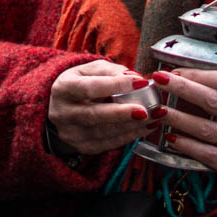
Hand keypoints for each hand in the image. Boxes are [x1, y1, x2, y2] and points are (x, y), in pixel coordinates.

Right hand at [47, 60, 162, 156]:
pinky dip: (129, 136)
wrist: (63, 108)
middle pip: (94, 114)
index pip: (89, 87)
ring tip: (153, 117)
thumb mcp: (91, 70)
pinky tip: (144, 127)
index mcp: (63, 88)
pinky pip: (109, 144)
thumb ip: (112, 70)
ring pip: (104, 132)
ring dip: (131, 126)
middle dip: (121, 113)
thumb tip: (134, 77)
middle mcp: (63, 112)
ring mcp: (71, 132)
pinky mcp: (82, 146)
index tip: (140, 82)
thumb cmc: (81, 85)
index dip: (115, 85)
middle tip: (145, 110)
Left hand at [157, 68, 216, 213]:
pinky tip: (172, 140)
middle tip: (158, 79)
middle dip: (182, 88)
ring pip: (207, 128)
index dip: (199, 73)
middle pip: (213, 100)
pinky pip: (211, 156)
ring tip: (157, 110)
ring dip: (179, 118)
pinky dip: (190, 146)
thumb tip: (202, 83)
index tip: (175, 70)